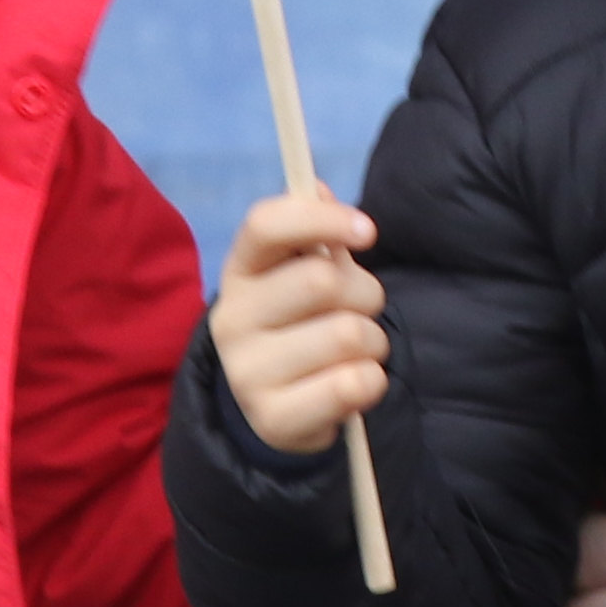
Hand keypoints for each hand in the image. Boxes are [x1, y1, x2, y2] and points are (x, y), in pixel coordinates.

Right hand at [211, 190, 387, 455]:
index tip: (367, 232)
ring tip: (353, 353)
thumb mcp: (302, 273)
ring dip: (373, 342)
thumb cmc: (301, 322)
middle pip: (322, 280)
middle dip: (365, 293)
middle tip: (359, 310)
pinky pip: (354, 384)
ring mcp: (247, 373)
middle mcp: (232, 319)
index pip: (266, 224)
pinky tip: (350, 384)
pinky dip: (371, 381)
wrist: (277, 408)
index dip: (322, 219)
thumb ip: (315, 232)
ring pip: (348, 334)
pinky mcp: (273, 418)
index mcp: (241, 270)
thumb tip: (319, 188)